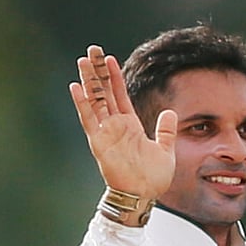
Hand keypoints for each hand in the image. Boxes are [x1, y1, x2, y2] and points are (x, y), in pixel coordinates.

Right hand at [69, 45, 175, 197]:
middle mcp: (115, 125)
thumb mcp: (165, 150)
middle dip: (98, 72)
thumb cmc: (153, 177)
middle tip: (91, 50)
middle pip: (104, 92)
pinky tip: (76, 87)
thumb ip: (166, 131)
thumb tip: (170, 112)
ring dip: (89, 81)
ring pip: (95, 101)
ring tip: (83, 61)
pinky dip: (83, 104)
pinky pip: (89, 120)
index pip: (120, 95)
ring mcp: (106, 132)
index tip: (109, 59)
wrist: (143, 195)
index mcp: (130, 125)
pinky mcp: (99, 142)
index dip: (114, 77)